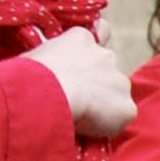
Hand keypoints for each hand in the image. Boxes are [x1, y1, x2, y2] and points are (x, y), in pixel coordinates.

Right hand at [24, 27, 136, 142]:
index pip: (100, 31)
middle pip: (107, 69)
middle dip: (97, 81)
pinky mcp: (127, 107)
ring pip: (116, 94)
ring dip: (104, 103)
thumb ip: (50, 58)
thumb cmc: (32, 75)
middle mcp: (106, 55)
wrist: (51, 93)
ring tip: (81, 115)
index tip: (85, 63)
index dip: (93, 50)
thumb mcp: (35, 55)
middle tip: (78, 97)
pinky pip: (120, 117)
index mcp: (82, 38)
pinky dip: (109, 124)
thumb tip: (47, 69)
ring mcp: (120, 81)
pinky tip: (91, 128)